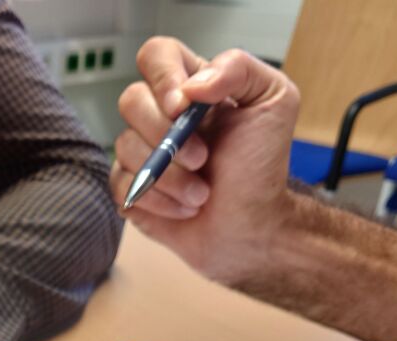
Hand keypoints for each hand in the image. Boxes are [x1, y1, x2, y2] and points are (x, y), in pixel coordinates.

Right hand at [110, 38, 299, 283]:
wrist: (253, 227)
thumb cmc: (262, 167)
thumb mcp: (275, 100)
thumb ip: (239, 69)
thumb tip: (190, 86)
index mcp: (191, 87)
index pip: (157, 56)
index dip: (162, 77)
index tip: (184, 108)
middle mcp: (161, 115)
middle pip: (131, 100)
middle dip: (167, 137)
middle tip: (202, 159)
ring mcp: (142, 152)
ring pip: (124, 147)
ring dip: (169, 177)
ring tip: (200, 193)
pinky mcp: (131, 187)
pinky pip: (122, 185)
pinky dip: (158, 201)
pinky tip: (184, 208)